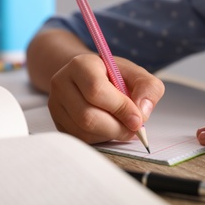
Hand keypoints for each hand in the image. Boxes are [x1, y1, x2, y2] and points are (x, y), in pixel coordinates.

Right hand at [48, 54, 164, 143]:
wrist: (89, 77)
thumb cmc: (114, 75)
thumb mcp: (137, 74)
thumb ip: (148, 88)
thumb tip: (142, 112)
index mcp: (81, 65)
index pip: (97, 91)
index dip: (120, 108)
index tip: (138, 119)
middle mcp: (62, 83)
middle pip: (88, 116)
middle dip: (117, 127)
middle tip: (133, 128)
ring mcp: (56, 104)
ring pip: (84, 131)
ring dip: (110, 134)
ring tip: (122, 125)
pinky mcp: (58, 122)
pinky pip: (80, 139)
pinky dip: (100, 138)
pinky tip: (108, 127)